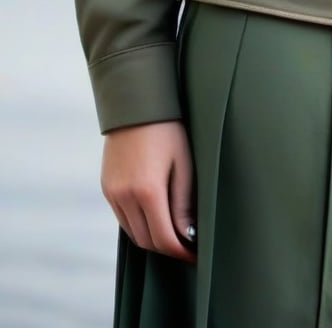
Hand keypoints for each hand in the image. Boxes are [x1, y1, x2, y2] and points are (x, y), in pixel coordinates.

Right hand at [101, 120, 195, 260]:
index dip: (181, 252)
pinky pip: (123, 218)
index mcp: (148, 191)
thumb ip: (183, 202)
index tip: (196, 254)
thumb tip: (187, 234)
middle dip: (167, 248)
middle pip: (146, 241)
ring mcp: (112, 193)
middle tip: (187, 246)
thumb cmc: (168, 129)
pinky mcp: (107, 188)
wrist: (135, 104)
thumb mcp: (184, 163)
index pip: (163, 238)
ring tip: (173, 232)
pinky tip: (155, 216)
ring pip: (133, 233)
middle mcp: (125, 196)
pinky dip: (138, 224)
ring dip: (152, 238)